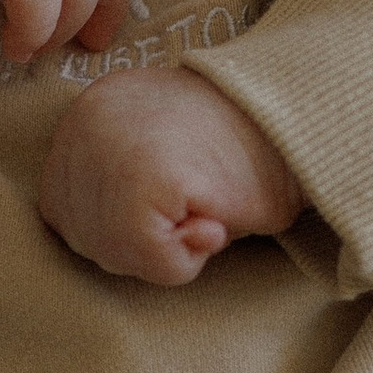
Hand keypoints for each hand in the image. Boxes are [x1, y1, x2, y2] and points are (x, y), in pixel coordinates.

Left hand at [37, 64, 305, 283]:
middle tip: (194, 213)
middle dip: (136, 246)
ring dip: (163, 253)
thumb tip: (119, 242)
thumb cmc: (247, 148)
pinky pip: (148, 258)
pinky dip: (183, 261)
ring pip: (112, 251)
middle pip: (81, 235)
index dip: (118, 230)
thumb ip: (118, 196)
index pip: (63, 209)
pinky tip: (213, 225)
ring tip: (205, 212)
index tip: (172, 208)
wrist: (308, 119)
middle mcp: (87, 122)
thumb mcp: (164, 156)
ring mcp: (111, 147)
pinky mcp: (144, 178)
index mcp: (89, 111)